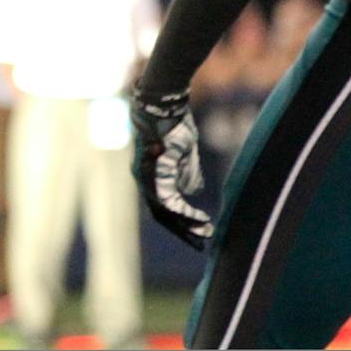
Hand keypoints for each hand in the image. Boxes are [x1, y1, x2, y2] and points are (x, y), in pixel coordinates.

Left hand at [131, 89, 212, 249]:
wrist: (165, 106)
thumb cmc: (175, 126)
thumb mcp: (183, 152)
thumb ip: (186, 171)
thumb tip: (193, 189)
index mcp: (150, 177)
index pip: (163, 206)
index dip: (180, 221)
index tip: (198, 231)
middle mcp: (144, 180)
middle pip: (161, 215)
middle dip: (182, 231)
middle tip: (201, 245)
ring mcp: (147, 177)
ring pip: (165, 212)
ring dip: (187, 225)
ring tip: (206, 234)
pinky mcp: (155, 173)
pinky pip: (169, 200)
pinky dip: (185, 212)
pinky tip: (201, 219)